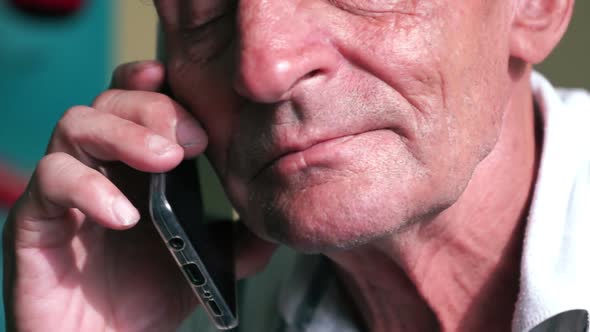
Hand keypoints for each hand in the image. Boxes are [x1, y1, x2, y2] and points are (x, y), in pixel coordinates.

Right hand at [3, 61, 275, 331]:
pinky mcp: (35, 222)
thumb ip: (238, 239)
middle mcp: (97, 167)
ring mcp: (64, 191)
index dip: (153, 83)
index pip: (133, 99)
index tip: (183, 84)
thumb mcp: (202, 262)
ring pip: (75, 126)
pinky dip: (88, 188)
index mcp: (134, 165)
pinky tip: (125, 214)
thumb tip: (275, 219)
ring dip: (125, 135)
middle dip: (153, 109)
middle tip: (192, 141)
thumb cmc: (146, 300)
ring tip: (165, 163)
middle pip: (109, 101)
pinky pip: (49, 181)